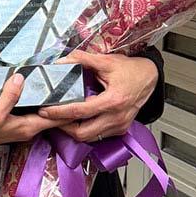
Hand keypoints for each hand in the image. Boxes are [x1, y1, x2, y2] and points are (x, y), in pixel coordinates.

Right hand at [0, 73, 66, 151]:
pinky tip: (33, 87)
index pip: (58, 119)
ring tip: (55, 80)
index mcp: (27, 127)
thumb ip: (8, 96)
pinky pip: (29, 108)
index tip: (78, 91)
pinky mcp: (12, 119)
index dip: (70, 107)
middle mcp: (27, 128)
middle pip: (52, 115)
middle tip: (69, 80)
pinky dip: (35, 99)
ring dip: (48, 99)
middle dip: (62, 100)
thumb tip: (21, 79)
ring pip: (41, 111)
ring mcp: (20, 124)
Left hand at [37, 50, 158, 142]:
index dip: (59, 112)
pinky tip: (76, 120)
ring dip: (73, 130)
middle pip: (83, 133)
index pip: (79, 112)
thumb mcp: (106, 61)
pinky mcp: (121, 129)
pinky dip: (85, 129)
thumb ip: (83, 59)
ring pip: (89, 137)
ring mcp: (120, 125)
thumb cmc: (131, 70)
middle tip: (50, 117)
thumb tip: (62, 61)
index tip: (45, 110)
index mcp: (113, 101)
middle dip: (63, 127)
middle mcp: (117, 117)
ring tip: (61, 118)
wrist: (150, 77)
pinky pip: (98, 135)